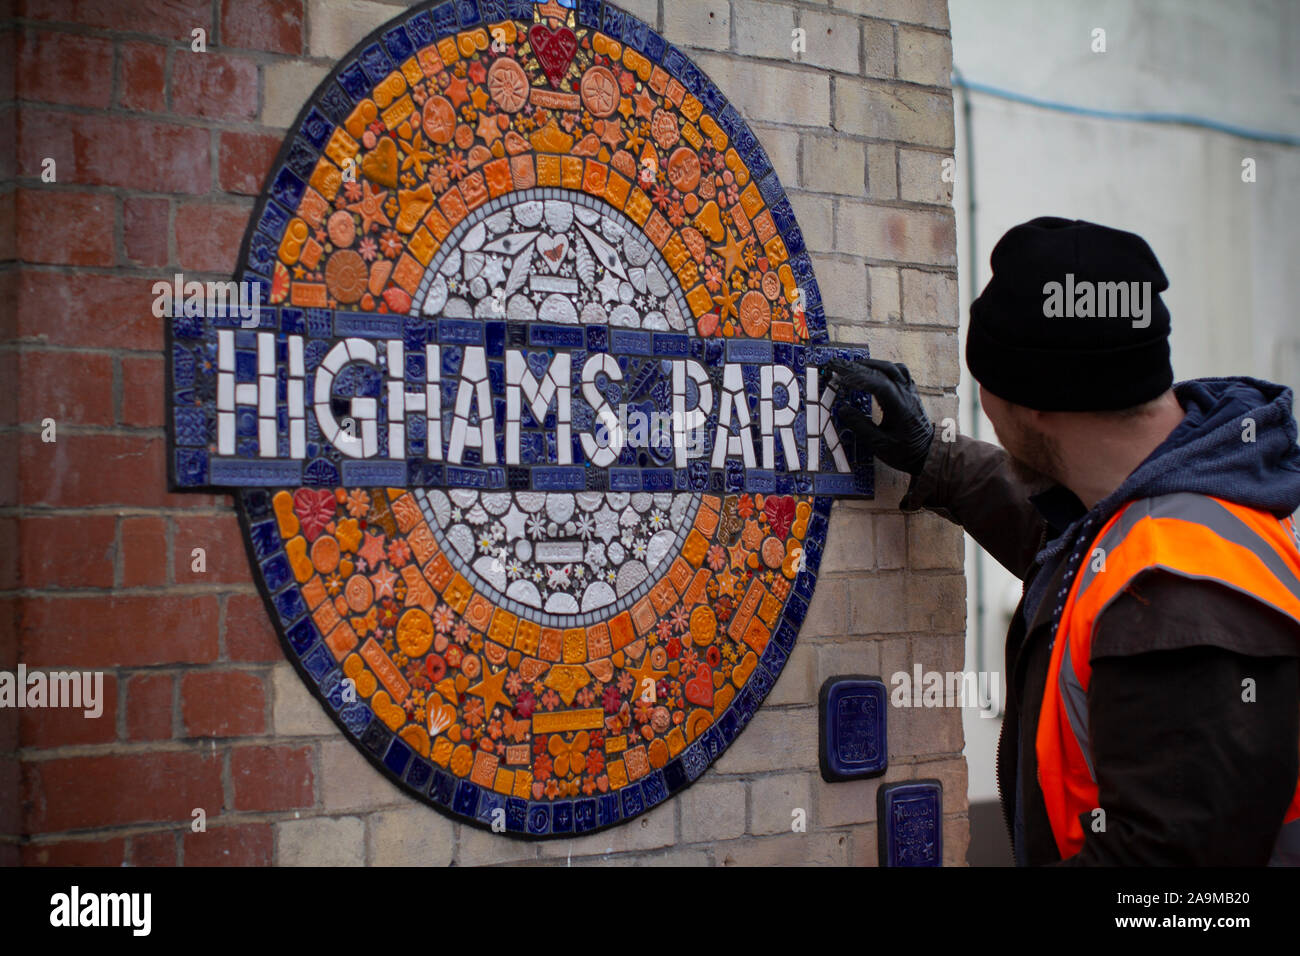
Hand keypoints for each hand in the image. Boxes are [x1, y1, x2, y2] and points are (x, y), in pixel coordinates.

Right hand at [823, 357, 933, 474]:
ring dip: (870, 364)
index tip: (838, 375)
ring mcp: (910, 391)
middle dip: (856, 366)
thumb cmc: (905, 452)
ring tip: (852, 365)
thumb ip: (860, 427)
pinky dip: (883, 368)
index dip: (857, 377)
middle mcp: (906, 394)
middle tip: (836, 364)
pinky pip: (899, 371)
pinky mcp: (911, 392)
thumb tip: (842, 409)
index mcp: (899, 406)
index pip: (877, 383)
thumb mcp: (879, 445)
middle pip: (881, 371)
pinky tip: (873, 371)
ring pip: (891, 367)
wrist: (928, 453)